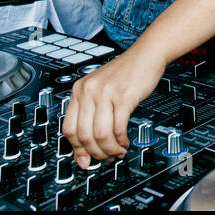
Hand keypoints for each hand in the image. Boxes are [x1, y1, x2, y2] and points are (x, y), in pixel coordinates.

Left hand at [62, 46, 166, 165]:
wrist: (146, 55)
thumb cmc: (125, 74)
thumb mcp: (101, 91)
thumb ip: (91, 117)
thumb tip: (85, 151)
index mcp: (79, 90)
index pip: (68, 128)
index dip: (77, 148)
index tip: (85, 160)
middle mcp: (88, 91)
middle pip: (84, 135)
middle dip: (96, 153)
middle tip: (106, 157)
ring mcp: (105, 93)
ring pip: (100, 134)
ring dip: (110, 149)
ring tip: (117, 152)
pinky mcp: (123, 97)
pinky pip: (117, 128)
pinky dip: (121, 141)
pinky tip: (125, 142)